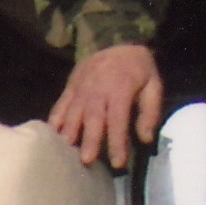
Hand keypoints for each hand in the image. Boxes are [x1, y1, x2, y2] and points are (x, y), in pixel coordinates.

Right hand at [45, 42, 160, 170]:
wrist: (116, 41)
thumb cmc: (137, 69)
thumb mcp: (153, 85)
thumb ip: (149, 112)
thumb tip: (145, 139)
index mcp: (120, 90)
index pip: (118, 120)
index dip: (117, 142)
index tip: (118, 164)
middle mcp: (97, 91)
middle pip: (92, 119)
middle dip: (89, 140)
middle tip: (86, 161)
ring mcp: (80, 89)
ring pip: (73, 114)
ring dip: (69, 134)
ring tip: (66, 152)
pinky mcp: (69, 88)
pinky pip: (60, 106)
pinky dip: (54, 122)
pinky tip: (51, 137)